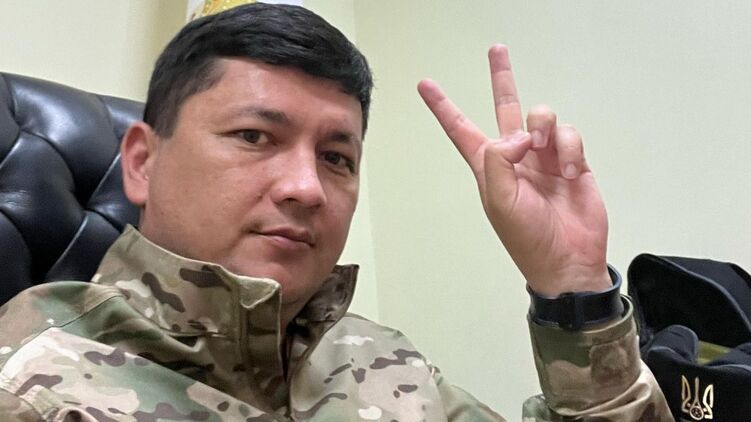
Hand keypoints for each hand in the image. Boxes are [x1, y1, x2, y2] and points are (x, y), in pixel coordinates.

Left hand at [417, 45, 609, 295]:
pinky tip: (570, 172)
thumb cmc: (529, 240)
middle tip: (496, 51)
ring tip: (547, 154)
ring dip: (545, 127)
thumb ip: (498, 162)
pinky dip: (570, 148)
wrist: (569, 259)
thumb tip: (517, 134)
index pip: (461, 130)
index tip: (426, 85)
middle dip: (501, 78)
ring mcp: (544, 156)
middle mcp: (515, 156)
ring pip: (541, 117)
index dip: (443, 107)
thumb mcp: (500, 202)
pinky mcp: (572, 160)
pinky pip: (569, 134)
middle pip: (505, 107)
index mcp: (489, 167)